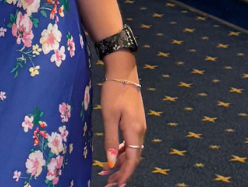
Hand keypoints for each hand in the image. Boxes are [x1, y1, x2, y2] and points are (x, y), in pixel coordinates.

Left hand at [100, 54, 146, 184]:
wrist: (124, 73)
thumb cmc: (114, 93)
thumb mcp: (109, 117)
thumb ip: (110, 140)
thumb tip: (110, 162)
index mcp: (135, 131)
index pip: (132, 160)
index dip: (125, 174)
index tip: (116, 185)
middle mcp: (140, 131)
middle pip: (133, 158)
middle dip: (121, 172)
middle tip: (108, 182)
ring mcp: (139, 126)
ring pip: (132, 150)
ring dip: (120, 162)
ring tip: (106, 172)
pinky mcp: (136, 122)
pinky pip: (131, 142)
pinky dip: (122, 151)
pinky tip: (113, 155)